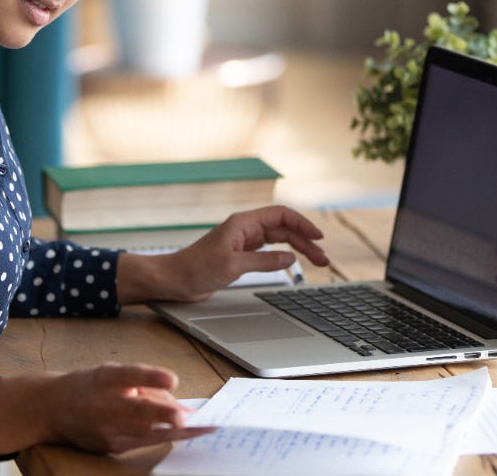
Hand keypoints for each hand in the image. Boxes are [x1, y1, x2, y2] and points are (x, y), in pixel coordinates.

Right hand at [0, 363, 213, 454]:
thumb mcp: (113, 374)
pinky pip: (142, 441)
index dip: (150, 377)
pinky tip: (184, 433)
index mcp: (104, 378)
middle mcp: (103, 403)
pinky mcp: (110, 447)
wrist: (51, 409)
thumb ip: (145, 383)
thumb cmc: (89, 386)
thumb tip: (178, 403)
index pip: (128, 375)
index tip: (172, 379)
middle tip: (190, 417)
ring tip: (203, 427)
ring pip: (145, 432)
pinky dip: (165, 437)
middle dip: (165, 416)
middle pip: (137, 411)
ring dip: (176, 431)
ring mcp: (105, 429)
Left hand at [118, 205, 330, 303]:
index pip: (280, 216)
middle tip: (323, 259)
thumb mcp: (232, 266)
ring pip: (278, 241)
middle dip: (305, 240)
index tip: (318, 237)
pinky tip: (293, 264)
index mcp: (242, 224)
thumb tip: (290, 257)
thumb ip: (263, 261)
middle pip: (283, 229)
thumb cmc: (195, 270)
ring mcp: (243, 242)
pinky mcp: (240, 256)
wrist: (173, 280)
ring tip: (316, 262)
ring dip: (297, 249)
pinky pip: (268, 252)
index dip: (302, 224)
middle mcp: (244, 230)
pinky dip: (283, 256)